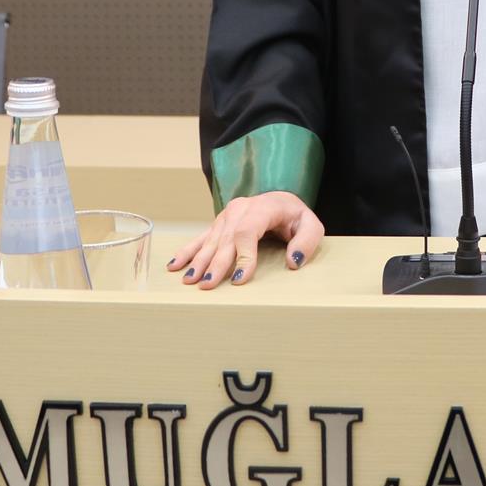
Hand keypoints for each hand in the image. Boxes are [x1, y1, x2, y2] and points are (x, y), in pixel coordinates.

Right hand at [166, 190, 323, 289]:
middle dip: (215, 264)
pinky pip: (201, 238)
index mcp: (264, 207)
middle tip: (207, 286)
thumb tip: (293, 261)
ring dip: (198, 261)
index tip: (239, 279)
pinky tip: (175, 265)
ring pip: (210, 240)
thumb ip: (306, 241)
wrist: (281, 200)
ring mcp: (227, 216)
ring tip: (189, 280)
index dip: (243, 256)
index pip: (248, 232)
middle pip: (226, 239)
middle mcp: (241, 209)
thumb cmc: (295, 217)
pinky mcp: (219, 224)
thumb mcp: (310, 224)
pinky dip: (187, 252)